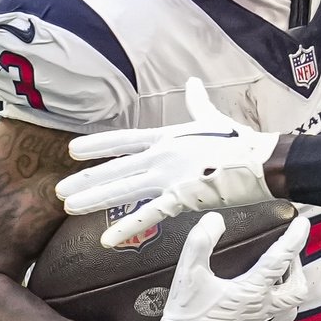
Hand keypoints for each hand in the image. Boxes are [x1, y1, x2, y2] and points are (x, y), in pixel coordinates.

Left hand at [57, 79, 280, 248]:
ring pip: (125, 189)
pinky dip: (127, 227)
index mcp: (168, 137)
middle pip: (117, 168)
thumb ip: (197, 102)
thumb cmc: (240, 141)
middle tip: (59, 190)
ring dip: (95, 198)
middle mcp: (163, 155)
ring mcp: (171, 176)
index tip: (72, 149)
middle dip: (86, 179)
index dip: (97, 145)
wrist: (262, 160)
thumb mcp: (213, 117)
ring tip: (71, 207)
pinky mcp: (183, 197)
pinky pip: (150, 214)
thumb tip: (194, 82)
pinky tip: (107, 239)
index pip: (124, 140)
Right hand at [87, 212, 310, 320]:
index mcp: (252, 292)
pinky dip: (273, 310)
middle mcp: (263, 310)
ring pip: (290, 309)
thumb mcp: (189, 274)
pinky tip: (260, 303)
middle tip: (286, 255)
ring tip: (277, 278)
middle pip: (298, 289)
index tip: (302, 224)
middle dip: (298, 268)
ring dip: (289, 290)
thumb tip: (215, 220)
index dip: (294, 239)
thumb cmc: (186, 316)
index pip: (280, 260)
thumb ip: (200, 242)